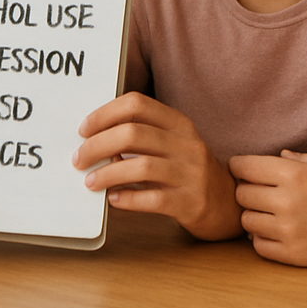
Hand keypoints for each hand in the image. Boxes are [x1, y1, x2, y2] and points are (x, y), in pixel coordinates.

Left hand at [73, 92, 239, 239]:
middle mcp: (187, 144)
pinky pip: (153, 199)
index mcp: (178, 123)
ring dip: (108, 173)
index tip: (83, 129)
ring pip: (141, 166)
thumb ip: (141, 136)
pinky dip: (127, 199)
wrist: (228, 203)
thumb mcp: (171, 143)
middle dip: (98, 145)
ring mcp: (191, 174)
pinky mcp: (191, 203)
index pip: (137, 104)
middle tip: (79, 158)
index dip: (105, 113)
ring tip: (90, 181)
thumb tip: (94, 138)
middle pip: (133, 134)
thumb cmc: (186, 170)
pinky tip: (113, 200)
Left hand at [230, 150, 306, 266]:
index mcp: (292, 173)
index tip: (247, 170)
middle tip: (261, 191)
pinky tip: (278, 231)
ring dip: (254, 215)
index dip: (241, 166)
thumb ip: (297, 159)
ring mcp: (290, 231)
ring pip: (246, 222)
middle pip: (240, 194)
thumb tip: (275, 156)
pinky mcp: (296, 256)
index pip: (242, 166)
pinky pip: (260, 247)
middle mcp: (286, 201)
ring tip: (270, 212)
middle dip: (247, 190)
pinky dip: (263, 238)